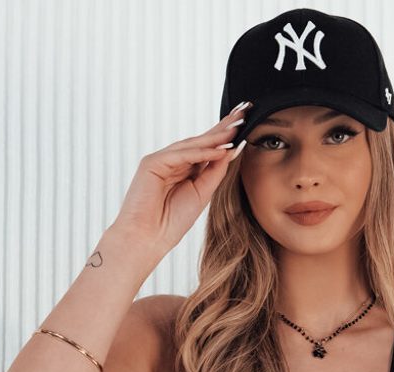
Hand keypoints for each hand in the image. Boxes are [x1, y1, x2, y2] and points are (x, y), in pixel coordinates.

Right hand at [112, 101, 251, 255]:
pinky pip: (181, 154)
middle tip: (244, 111)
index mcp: (184, 169)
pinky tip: (219, 148)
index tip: (246, 123)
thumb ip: (214, 172)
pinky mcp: (152, 162)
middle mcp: (172, 161)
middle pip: (201, 140)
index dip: (226, 136)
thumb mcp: (202, 194)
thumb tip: (231, 150)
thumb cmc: (172, 221)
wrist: (148, 238)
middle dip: (223, 127)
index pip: (208, 148)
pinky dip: (201, 152)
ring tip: (237, 126)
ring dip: (215, 136)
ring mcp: (161, 160)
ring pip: (192, 144)